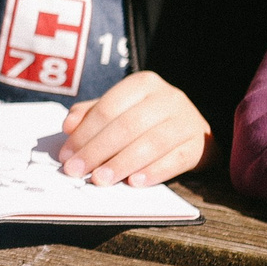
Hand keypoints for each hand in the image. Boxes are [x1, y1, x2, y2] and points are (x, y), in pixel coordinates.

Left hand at [57, 72, 210, 186]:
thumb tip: (68, 126)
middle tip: (77, 171)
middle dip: (98, 150)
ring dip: (122, 163)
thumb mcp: (120, 110)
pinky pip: (176, 159)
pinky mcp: (200, 144)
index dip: (84, 132)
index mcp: (143, 83)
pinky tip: (134, 182)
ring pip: (151, 143)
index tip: (66, 154)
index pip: (108, 107)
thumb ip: (92, 115)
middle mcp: (168, 97)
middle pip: (127, 125)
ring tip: (100, 179)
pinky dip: (154, 171)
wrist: (194, 130)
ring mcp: (187, 120)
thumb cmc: (148, 120)